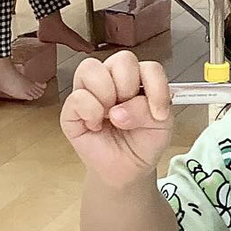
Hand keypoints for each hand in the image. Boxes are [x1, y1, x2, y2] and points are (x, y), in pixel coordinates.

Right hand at [61, 51, 173, 188]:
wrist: (128, 171)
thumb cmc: (143, 143)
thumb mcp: (160, 127)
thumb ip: (148, 109)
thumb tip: (118, 111)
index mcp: (138, 80)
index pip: (148, 66)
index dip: (156, 87)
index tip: (159, 114)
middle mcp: (112, 79)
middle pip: (121, 60)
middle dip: (129, 88)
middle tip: (129, 113)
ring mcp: (89, 91)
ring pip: (91, 68)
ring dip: (107, 94)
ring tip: (112, 117)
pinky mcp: (71, 110)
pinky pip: (77, 97)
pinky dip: (91, 112)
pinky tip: (96, 126)